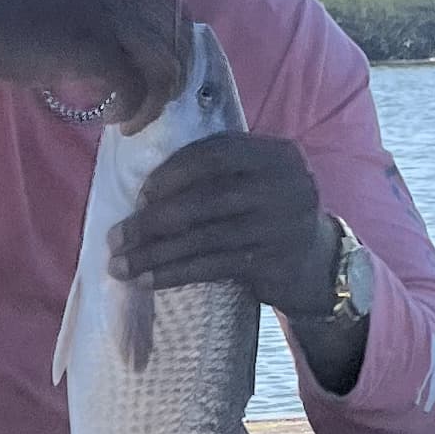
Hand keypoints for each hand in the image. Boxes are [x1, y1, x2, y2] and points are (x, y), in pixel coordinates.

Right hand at [0, 0, 187, 126]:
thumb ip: (105, 18)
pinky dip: (130, 110)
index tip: (156, 85)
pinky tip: (111, 119)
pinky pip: (136, 86)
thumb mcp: (65, 2)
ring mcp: (107, 7)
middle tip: (147, 109)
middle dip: (171, 82)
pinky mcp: (91, 42)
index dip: (174, 54)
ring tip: (129, 120)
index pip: (174, 11)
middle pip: (179, 38)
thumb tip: (139, 62)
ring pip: (165, 64)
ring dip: (154, 101)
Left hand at [110, 134, 340, 314]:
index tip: (139, 194)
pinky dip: (175, 273)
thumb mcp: (256, 180)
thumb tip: (145, 192)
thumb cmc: (268, 214)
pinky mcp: (271, 262)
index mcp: (275, 153)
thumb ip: (219, 171)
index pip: (214, 153)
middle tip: (117, 237)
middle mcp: (282, 185)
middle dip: (152, 220)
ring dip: (155, 253)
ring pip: (203, 237)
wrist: (317, 262)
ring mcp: (280, 225)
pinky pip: (211, 266)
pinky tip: (148, 280)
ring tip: (121, 265)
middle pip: (204, 199)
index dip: (171, 172)